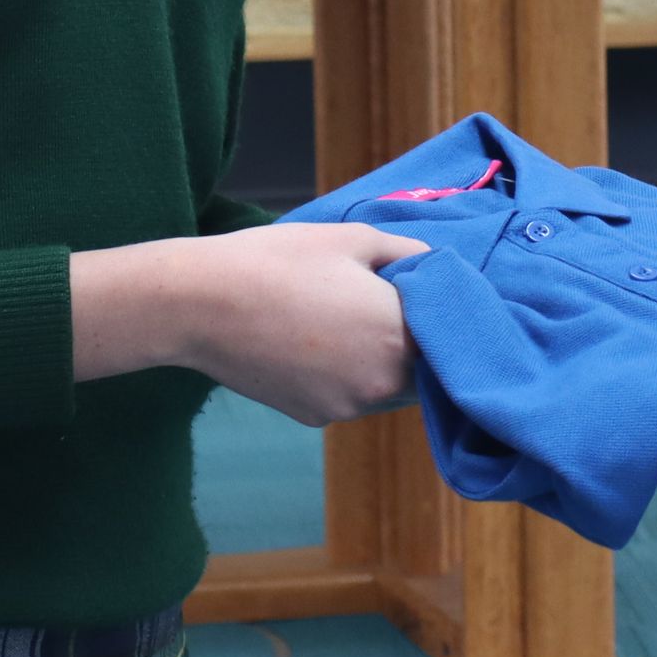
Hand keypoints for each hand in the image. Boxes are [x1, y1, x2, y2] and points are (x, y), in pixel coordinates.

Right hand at [72, 223, 428, 425]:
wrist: (203, 303)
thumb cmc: (283, 261)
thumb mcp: (357, 238)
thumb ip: (410, 255)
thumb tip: (437, 270)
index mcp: (399, 339)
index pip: (452, 337)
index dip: (448, 315)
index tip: (438, 295)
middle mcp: (381, 386)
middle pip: (425, 370)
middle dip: (419, 342)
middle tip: (395, 303)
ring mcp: (346, 408)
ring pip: (388, 387)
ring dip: (385, 361)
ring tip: (351, 318)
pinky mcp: (314, 418)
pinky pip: (352, 396)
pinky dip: (350, 375)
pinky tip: (319, 341)